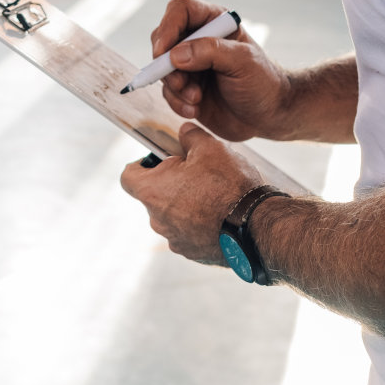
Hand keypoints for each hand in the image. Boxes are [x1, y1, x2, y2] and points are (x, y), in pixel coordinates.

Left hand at [119, 123, 267, 264]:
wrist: (256, 226)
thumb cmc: (229, 185)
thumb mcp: (209, 148)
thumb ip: (189, 136)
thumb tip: (184, 131)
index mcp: (153, 191)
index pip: (128, 177)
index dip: (141, 165)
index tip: (158, 160)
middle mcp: (157, 219)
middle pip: (153, 195)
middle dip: (169, 183)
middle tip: (195, 173)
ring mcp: (174, 239)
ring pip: (171, 215)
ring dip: (184, 204)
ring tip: (212, 194)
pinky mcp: (191, 252)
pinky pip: (188, 233)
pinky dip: (198, 223)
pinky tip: (219, 215)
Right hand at [151, 0, 294, 142]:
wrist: (269, 116)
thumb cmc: (263, 83)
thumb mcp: (243, 62)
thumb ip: (211, 52)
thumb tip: (175, 55)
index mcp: (215, 22)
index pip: (181, 10)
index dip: (168, 26)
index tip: (163, 52)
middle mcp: (198, 40)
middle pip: (164, 38)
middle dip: (167, 64)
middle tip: (181, 83)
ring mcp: (190, 64)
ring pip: (162, 68)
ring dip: (174, 86)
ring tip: (196, 99)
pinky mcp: (185, 87)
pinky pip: (167, 91)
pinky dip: (176, 102)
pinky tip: (193, 109)